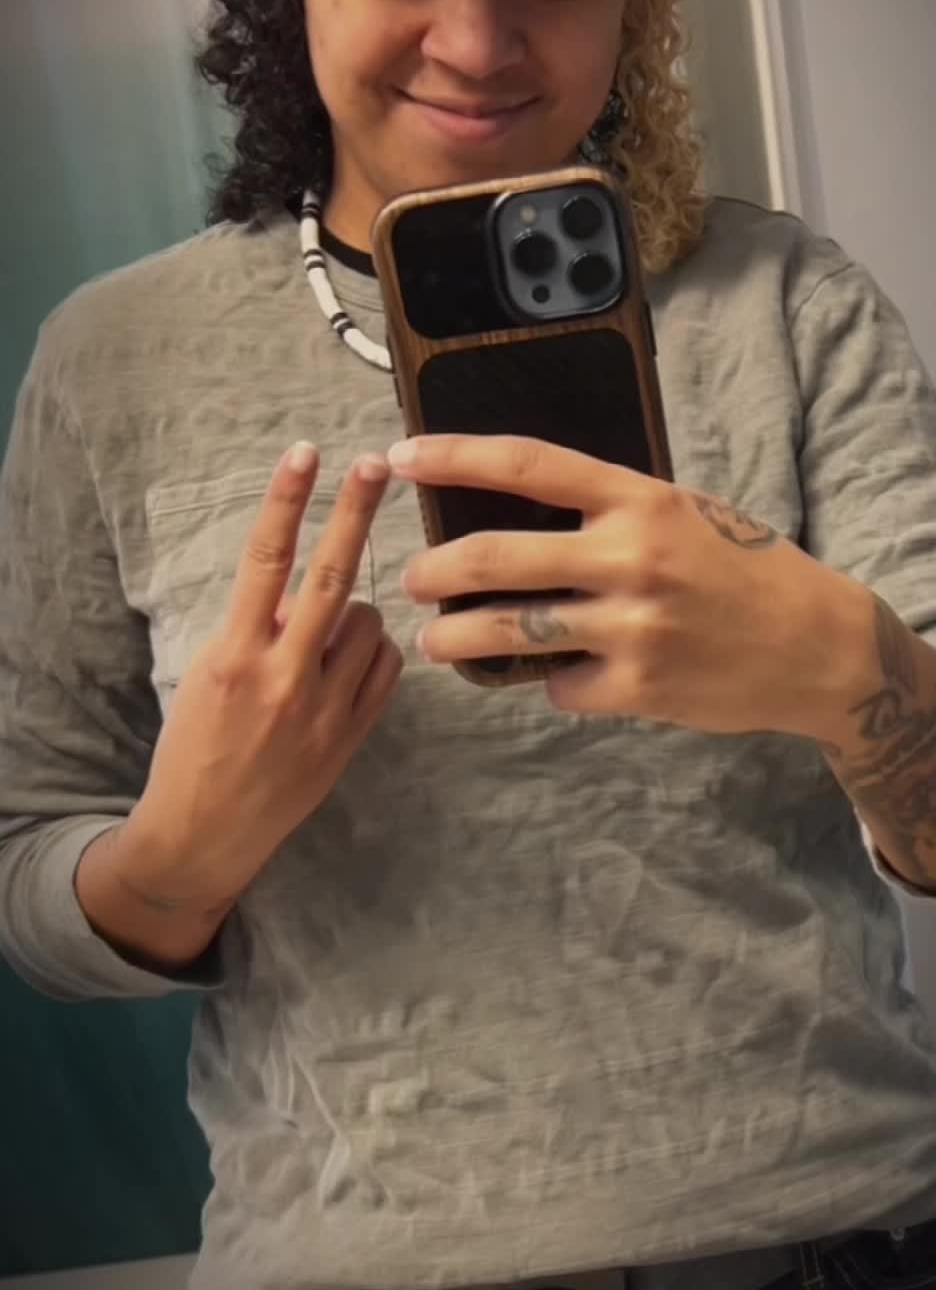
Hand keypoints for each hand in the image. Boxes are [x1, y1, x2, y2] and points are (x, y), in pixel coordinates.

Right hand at [127, 444, 402, 912]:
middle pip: (333, 575)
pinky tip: (348, 664)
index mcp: (234, 654)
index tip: (305, 455)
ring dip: (352, 612)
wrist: (206, 834)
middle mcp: (283, 676)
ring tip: (320, 640)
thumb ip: (255, 629)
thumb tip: (302, 588)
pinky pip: (386, 666)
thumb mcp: (206, 676)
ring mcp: (325, 707)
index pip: (265, 560)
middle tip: (376, 463)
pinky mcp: (353, 734)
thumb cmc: (196, 746)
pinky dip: (374, 651)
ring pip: (368, 620)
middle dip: (356, 512)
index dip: (288, 501)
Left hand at [389, 433, 860, 734]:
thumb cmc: (746, 570)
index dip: (454, 458)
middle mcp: (631, 557)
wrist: (818, 647)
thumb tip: (523, 509)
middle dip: (435, 570)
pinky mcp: (638, 688)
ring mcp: (633, 626)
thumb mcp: (685, 513)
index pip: (527, 464)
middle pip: (496, 556)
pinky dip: (551, 684)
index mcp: (640, 499)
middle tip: (412, 578)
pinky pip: (561, 687)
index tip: (401, 457)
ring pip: (511, 631)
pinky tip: (558, 679)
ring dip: (456, 637)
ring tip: (434, 640)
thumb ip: (612, 509)